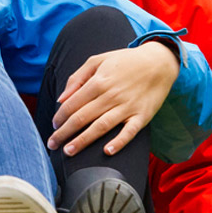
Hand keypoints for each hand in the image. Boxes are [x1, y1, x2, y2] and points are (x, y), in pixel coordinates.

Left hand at [46, 40, 179, 156]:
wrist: (159, 63)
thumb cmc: (125, 61)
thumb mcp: (98, 60)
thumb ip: (77, 78)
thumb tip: (62, 99)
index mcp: (98, 81)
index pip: (72, 104)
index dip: (60, 116)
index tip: (53, 125)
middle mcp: (111, 95)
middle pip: (82, 118)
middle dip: (64, 133)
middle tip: (52, 144)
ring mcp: (127, 107)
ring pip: (100, 127)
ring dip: (82, 141)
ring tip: (69, 152)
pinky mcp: (142, 116)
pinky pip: (129, 132)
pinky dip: (118, 142)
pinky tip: (107, 151)